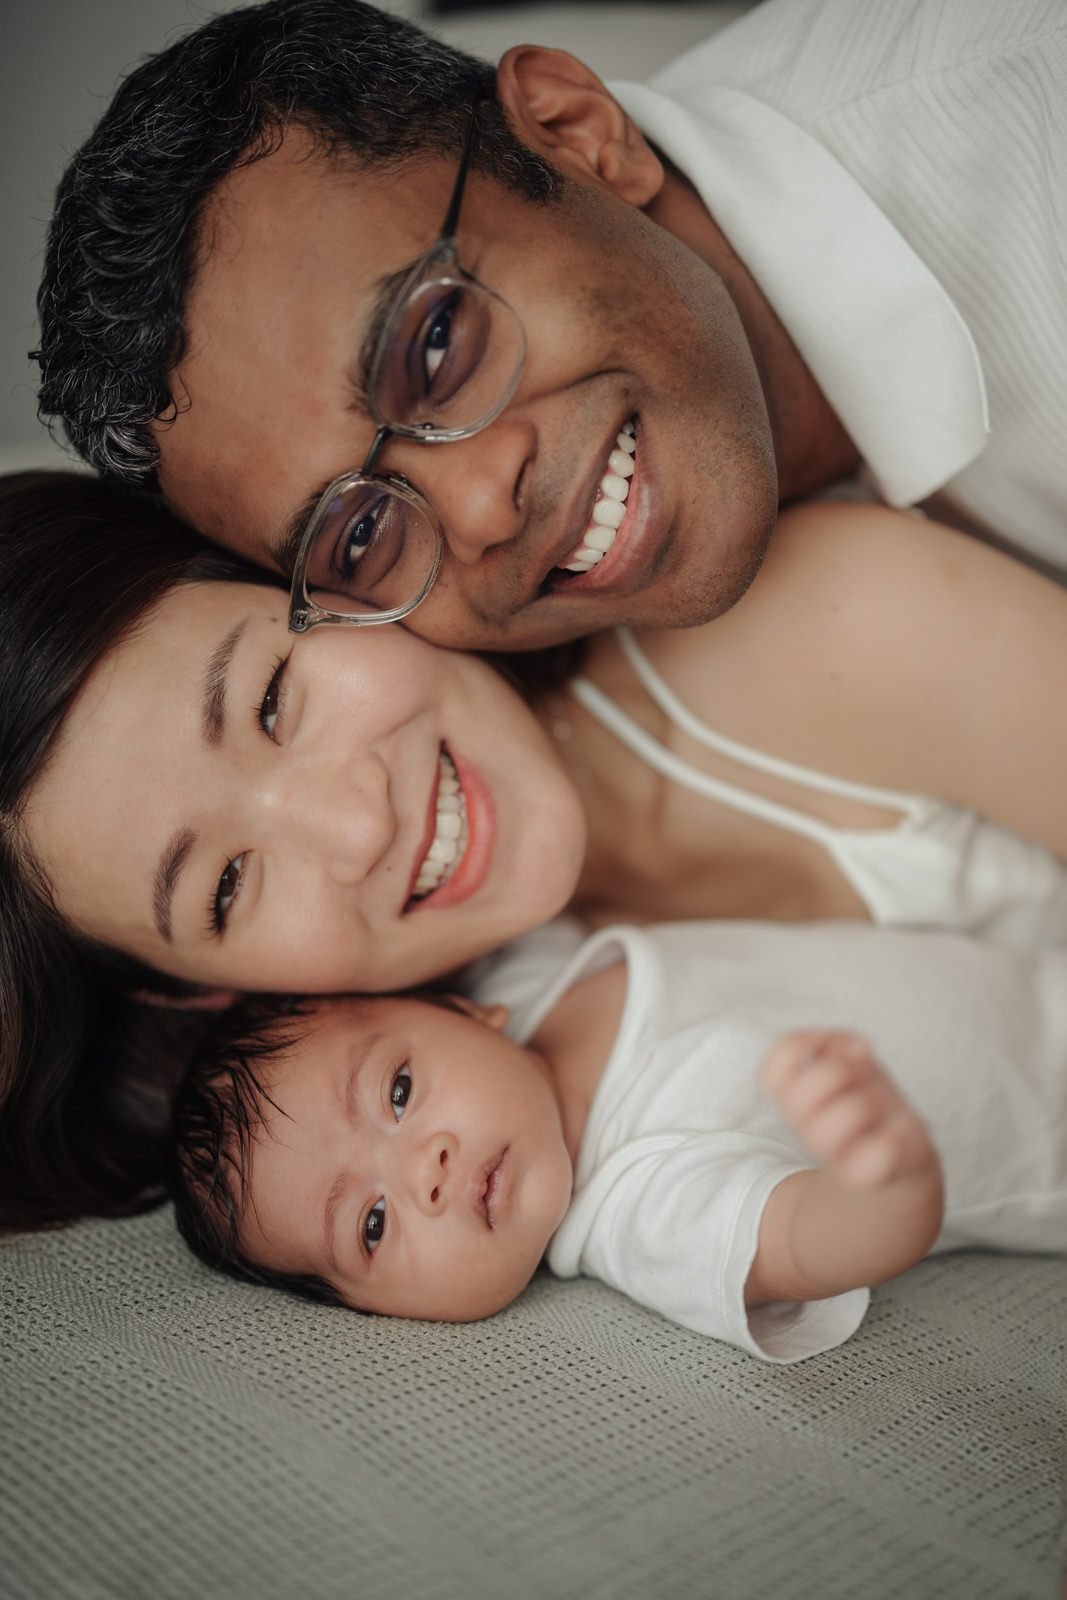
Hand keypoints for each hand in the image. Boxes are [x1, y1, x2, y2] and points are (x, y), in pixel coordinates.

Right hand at [759, 1029, 937, 1188]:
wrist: (896, 1152)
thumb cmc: (865, 1098)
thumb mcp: (849, 1062)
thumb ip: (840, 1045)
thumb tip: (856, 1049)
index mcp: (792, 1098)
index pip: (771, 1071)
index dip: (797, 1044)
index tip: (823, 1041)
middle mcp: (803, 1126)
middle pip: (807, 1088)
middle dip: (843, 1069)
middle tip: (858, 1076)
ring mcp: (829, 1153)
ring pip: (851, 1110)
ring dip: (874, 1097)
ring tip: (879, 1104)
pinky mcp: (862, 1173)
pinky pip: (879, 1150)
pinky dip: (894, 1132)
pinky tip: (895, 1131)